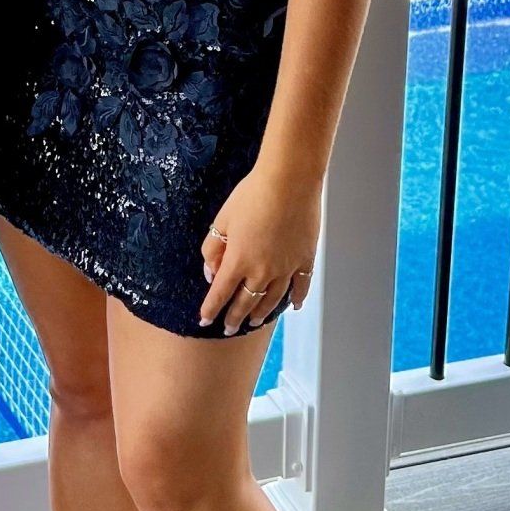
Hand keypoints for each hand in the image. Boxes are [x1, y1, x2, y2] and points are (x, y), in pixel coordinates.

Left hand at [197, 161, 318, 334]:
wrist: (290, 181)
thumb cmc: (253, 195)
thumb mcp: (222, 220)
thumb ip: (213, 249)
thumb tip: (211, 272)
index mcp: (238, 261)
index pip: (220, 293)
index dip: (210, 309)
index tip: (204, 320)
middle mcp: (262, 270)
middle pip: (246, 302)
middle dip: (234, 317)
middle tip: (229, 328)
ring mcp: (286, 267)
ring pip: (272, 299)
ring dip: (261, 312)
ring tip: (254, 321)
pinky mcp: (305, 259)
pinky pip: (301, 286)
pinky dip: (296, 299)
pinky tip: (293, 307)